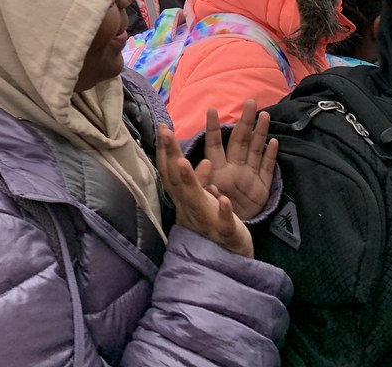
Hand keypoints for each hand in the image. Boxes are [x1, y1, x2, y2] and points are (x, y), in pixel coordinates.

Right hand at [157, 126, 252, 257]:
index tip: (162, 128)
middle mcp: (191, 209)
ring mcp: (206, 223)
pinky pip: (223, 223)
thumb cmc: (215, 227)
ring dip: (189, 181)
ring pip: (194, 200)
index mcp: (186, 200)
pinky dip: (222, 211)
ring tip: (184, 161)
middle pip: (177, 180)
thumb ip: (202, 183)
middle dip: (170, 155)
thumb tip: (203, 161)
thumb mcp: (205, 202)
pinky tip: (223, 198)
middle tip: (164, 132)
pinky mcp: (226, 235)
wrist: (229, 264)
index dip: (165, 152)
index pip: (171, 173)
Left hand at [193, 100, 277, 220]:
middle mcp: (234, 169)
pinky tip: (274, 142)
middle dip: (245, 121)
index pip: (214, 144)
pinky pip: (267, 169)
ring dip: (260, 133)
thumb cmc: (212, 216)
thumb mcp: (203, 199)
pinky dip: (270, 156)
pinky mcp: (262, 189)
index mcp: (217, 169)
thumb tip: (194, 171)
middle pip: (240, 140)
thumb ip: (201, 184)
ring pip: (256, 150)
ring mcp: (249, 177)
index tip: (211, 109)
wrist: (230, 238)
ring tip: (265, 115)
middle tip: (250, 101)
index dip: (212, 128)